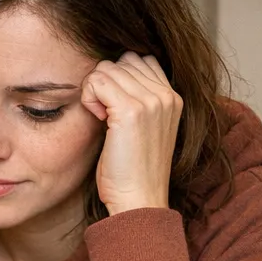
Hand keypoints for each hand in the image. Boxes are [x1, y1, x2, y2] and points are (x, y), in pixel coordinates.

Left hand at [81, 52, 182, 215]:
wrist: (139, 200)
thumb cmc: (132, 173)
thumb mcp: (142, 131)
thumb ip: (136, 103)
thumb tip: (110, 80)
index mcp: (172, 98)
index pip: (140, 60)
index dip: (118, 79)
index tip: (113, 110)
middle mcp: (165, 95)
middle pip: (122, 61)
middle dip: (105, 83)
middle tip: (103, 115)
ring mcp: (151, 100)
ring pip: (108, 68)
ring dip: (95, 90)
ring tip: (101, 118)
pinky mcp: (131, 110)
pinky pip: (98, 80)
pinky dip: (89, 96)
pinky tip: (96, 118)